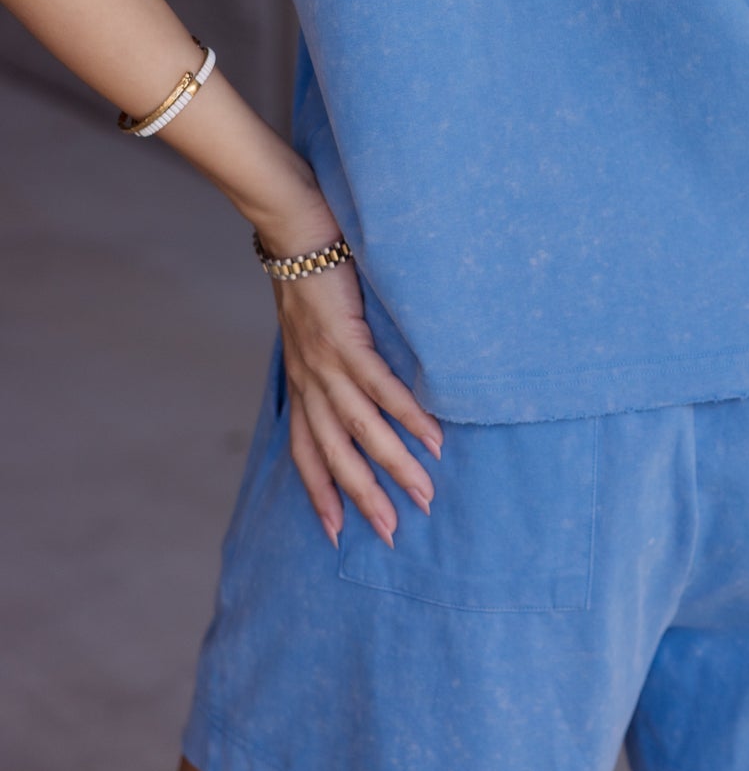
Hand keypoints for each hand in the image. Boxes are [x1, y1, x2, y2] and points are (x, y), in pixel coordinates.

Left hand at [258, 215, 445, 548]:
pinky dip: (407, 415)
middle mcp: (310, 384)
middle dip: (363, 498)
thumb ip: (330, 362)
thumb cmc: (311, 281)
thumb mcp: (311, 333)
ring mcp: (326, 365)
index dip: (318, 494)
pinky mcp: (346, 341)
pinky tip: (432, 437)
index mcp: (301, 386)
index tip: (336, 534)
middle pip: (336, 455)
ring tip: (423, 493)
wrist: (296, 236)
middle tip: (393, 532)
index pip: (305, 452)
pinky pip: (380, 388)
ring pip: (360, 430)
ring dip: (393, 465)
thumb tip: (359, 386)